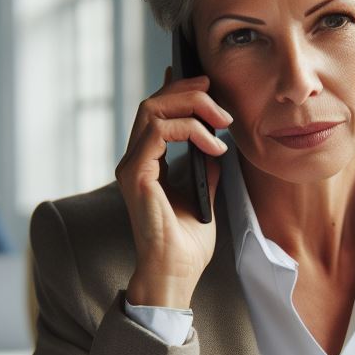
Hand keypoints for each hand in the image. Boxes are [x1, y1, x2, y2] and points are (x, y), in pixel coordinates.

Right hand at [116, 71, 232, 307]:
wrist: (176, 273)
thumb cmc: (186, 246)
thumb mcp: (204, 197)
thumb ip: (205, 169)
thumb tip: (216, 147)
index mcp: (147, 165)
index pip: (156, 114)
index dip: (178, 90)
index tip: (206, 81)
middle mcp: (134, 161)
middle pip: (154, 103)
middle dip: (191, 93)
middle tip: (223, 107)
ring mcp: (132, 166)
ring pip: (153, 109)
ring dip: (193, 107)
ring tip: (222, 123)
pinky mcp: (136, 174)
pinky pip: (158, 131)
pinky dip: (189, 130)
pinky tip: (214, 145)